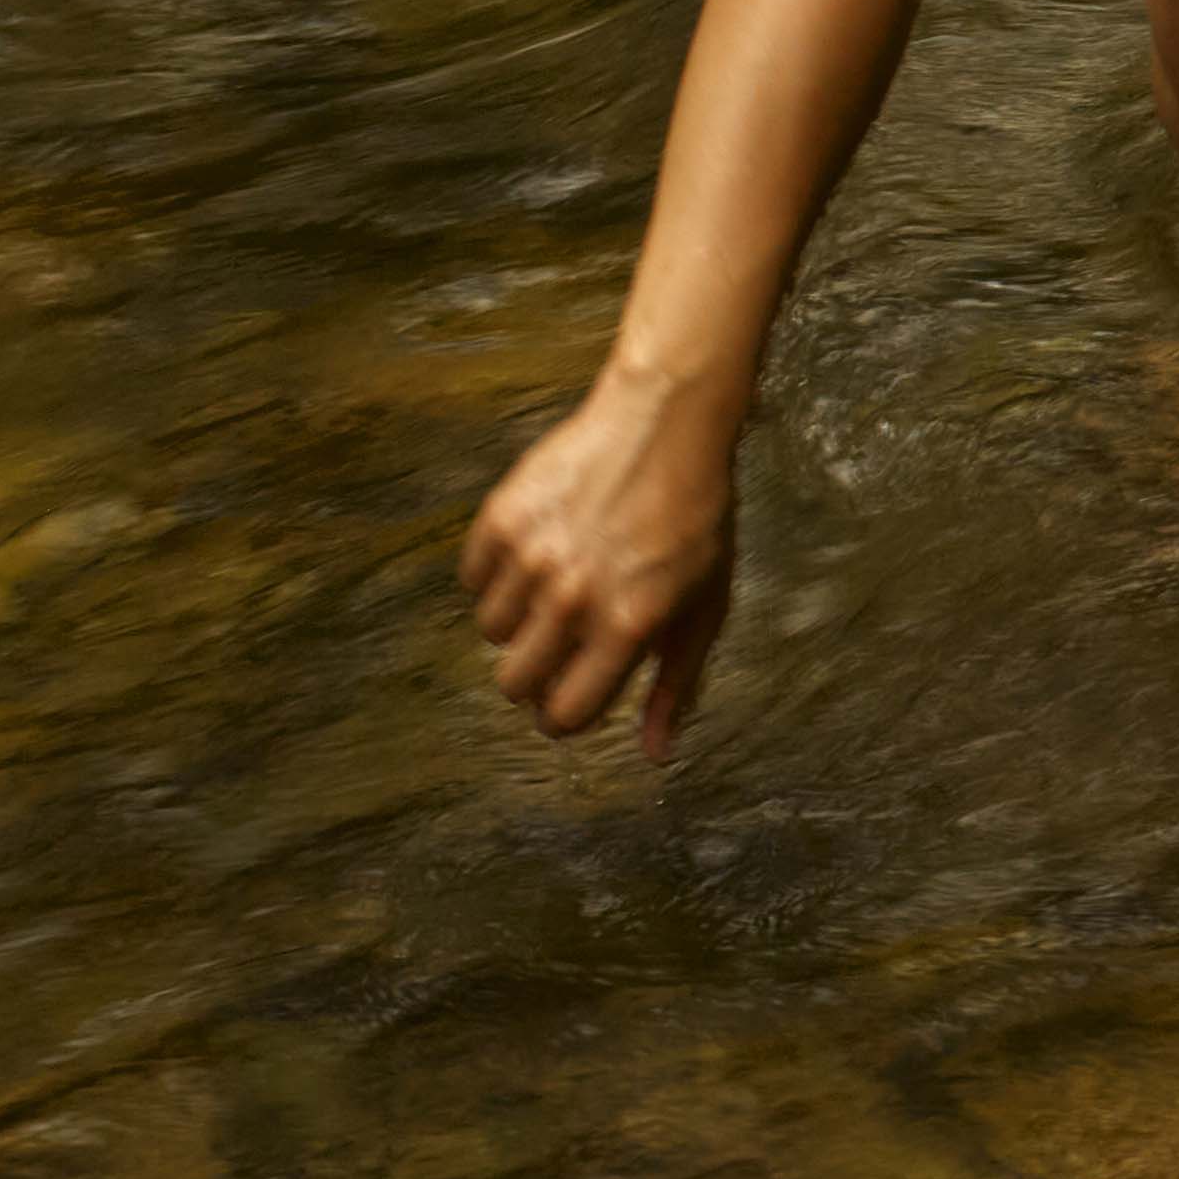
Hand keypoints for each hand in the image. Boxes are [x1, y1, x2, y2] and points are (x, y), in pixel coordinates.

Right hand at [461, 382, 740, 758]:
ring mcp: (534, 556)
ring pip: (490, 632)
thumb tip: (657, 755)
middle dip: (537, 674)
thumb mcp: (706, 604)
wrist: (668, 423)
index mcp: (628, 625)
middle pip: (514, 684)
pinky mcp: (502, 517)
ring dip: (520, 618)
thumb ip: (678, 683)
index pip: (563, 715)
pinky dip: (496, 572)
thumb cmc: (695, 520)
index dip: (565, 714)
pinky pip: (472, 579)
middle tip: (566, 638)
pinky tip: (540, 545)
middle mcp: (574, 596)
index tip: (575, 693)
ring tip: (561, 578)